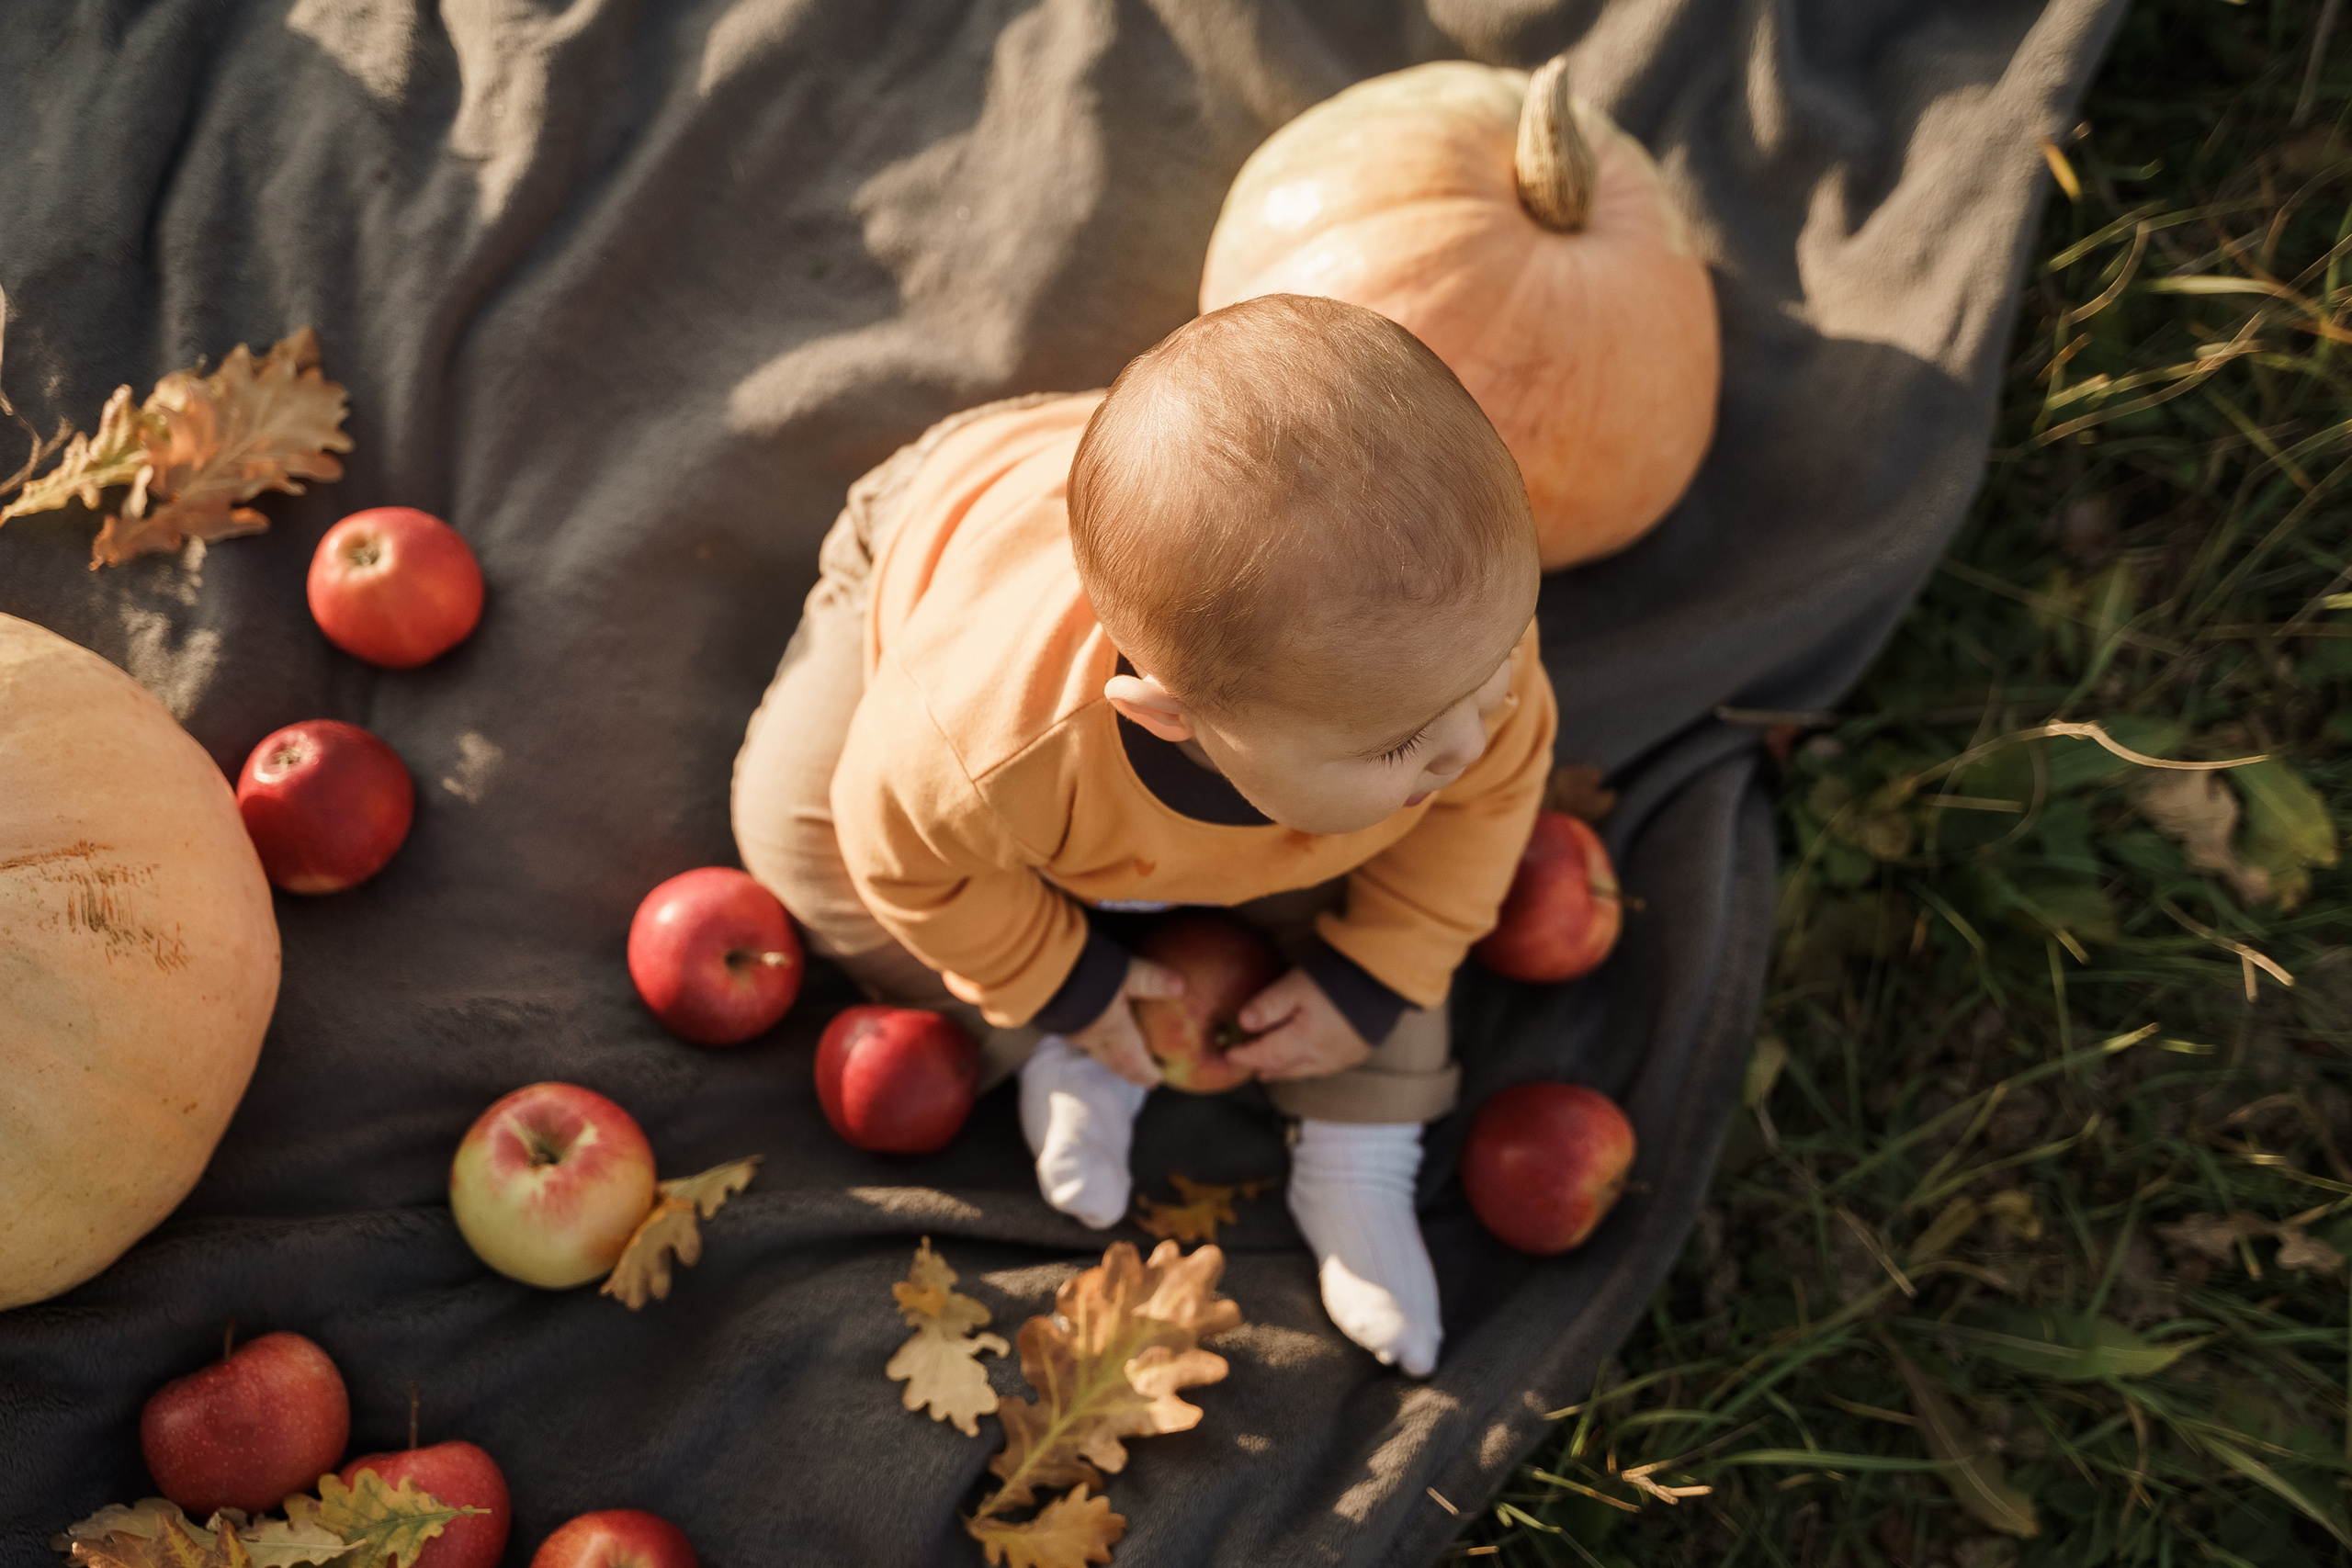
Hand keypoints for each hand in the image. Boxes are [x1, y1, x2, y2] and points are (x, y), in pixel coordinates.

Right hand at [1067, 957, 1185, 1087]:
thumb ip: (1152, 979)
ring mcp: (1071, 1029)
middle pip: (1114, 1062)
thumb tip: (1181, 985)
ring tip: (1120, 1057)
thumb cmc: (1086, 973)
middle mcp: (1092, 1037)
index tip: (1156, 1081)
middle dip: (1129, 1071)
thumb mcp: (1126, 972)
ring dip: (1111, 1058)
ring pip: (1095, 1051)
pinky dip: (1094, 1041)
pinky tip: (1092, 1030)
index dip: (1146, 1073)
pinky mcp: (1057, 1017)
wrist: (1038, 968)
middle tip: (1141, 1078)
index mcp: (1113, 1031)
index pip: (1134, 1061)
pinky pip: (1080, 1037)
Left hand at [1227, 969, 1371, 1081]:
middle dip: (1262, 1068)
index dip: (1246, 1056)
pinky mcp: (1356, 1054)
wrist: (1384, 981)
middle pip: (1284, 1069)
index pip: (1266, 1056)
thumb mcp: (1296, 986)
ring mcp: (1341, 1059)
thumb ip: (1268, 1005)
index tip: (1229, 1054)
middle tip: (1247, 1066)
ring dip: (1284, 1070)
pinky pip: (1323, 1068)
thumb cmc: (1337, 981)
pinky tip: (1303, 1060)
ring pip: (1304, 1072)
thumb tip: (1243, 1023)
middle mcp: (1322, 1059)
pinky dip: (1305, 1066)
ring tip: (1268, 1070)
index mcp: (1304, 1043)